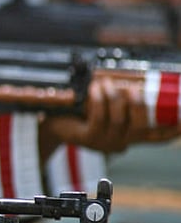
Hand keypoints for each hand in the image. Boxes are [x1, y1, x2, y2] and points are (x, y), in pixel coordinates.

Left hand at [40, 76, 180, 155]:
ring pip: (118, 120)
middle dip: (138, 105)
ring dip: (114, 97)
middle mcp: (122, 141)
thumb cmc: (82, 111)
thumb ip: (123, 100)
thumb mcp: (106, 106)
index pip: (158, 136)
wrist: (53, 121)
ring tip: (105, 82)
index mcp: (131, 135)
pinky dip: (99, 100)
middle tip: (132, 89)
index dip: (174, 129)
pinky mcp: (88, 138)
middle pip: (140, 127)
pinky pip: (98, 118)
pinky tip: (95, 89)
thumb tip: (137, 80)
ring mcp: (105, 142)